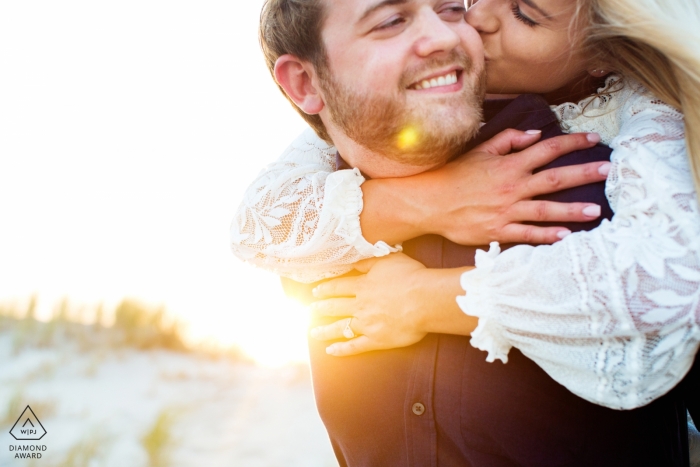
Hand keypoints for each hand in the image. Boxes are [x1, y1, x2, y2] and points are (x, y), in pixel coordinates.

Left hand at [309, 253, 473, 355]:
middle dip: (319, 309)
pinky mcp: (376, 340)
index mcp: (362, 286)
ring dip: (324, 330)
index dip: (325, 289)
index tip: (315, 292)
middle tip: (309, 311)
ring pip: (339, 328)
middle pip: (334, 307)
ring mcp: (367, 324)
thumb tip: (354, 263)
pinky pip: (354, 346)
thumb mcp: (388, 260)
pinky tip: (331, 351)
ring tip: (313, 333)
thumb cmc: (411, 277)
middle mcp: (360, 305)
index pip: (338, 288)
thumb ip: (369, 262)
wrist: (425, 299)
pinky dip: (341, 349)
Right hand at [361, 130, 608, 245]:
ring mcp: (506, 210)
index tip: (594, 141)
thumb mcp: (479, 149)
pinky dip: (546, 236)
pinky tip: (565, 237)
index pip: (548, 149)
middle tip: (609, 171)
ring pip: (546, 209)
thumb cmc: (453, 174)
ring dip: (572, 209)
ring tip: (596, 211)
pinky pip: (526, 234)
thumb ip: (508, 140)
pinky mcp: (497, 230)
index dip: (573, 143)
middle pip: (555, 178)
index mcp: (509, 164)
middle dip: (584, 173)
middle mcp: (512, 186)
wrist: (428, 201)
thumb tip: (536, 135)